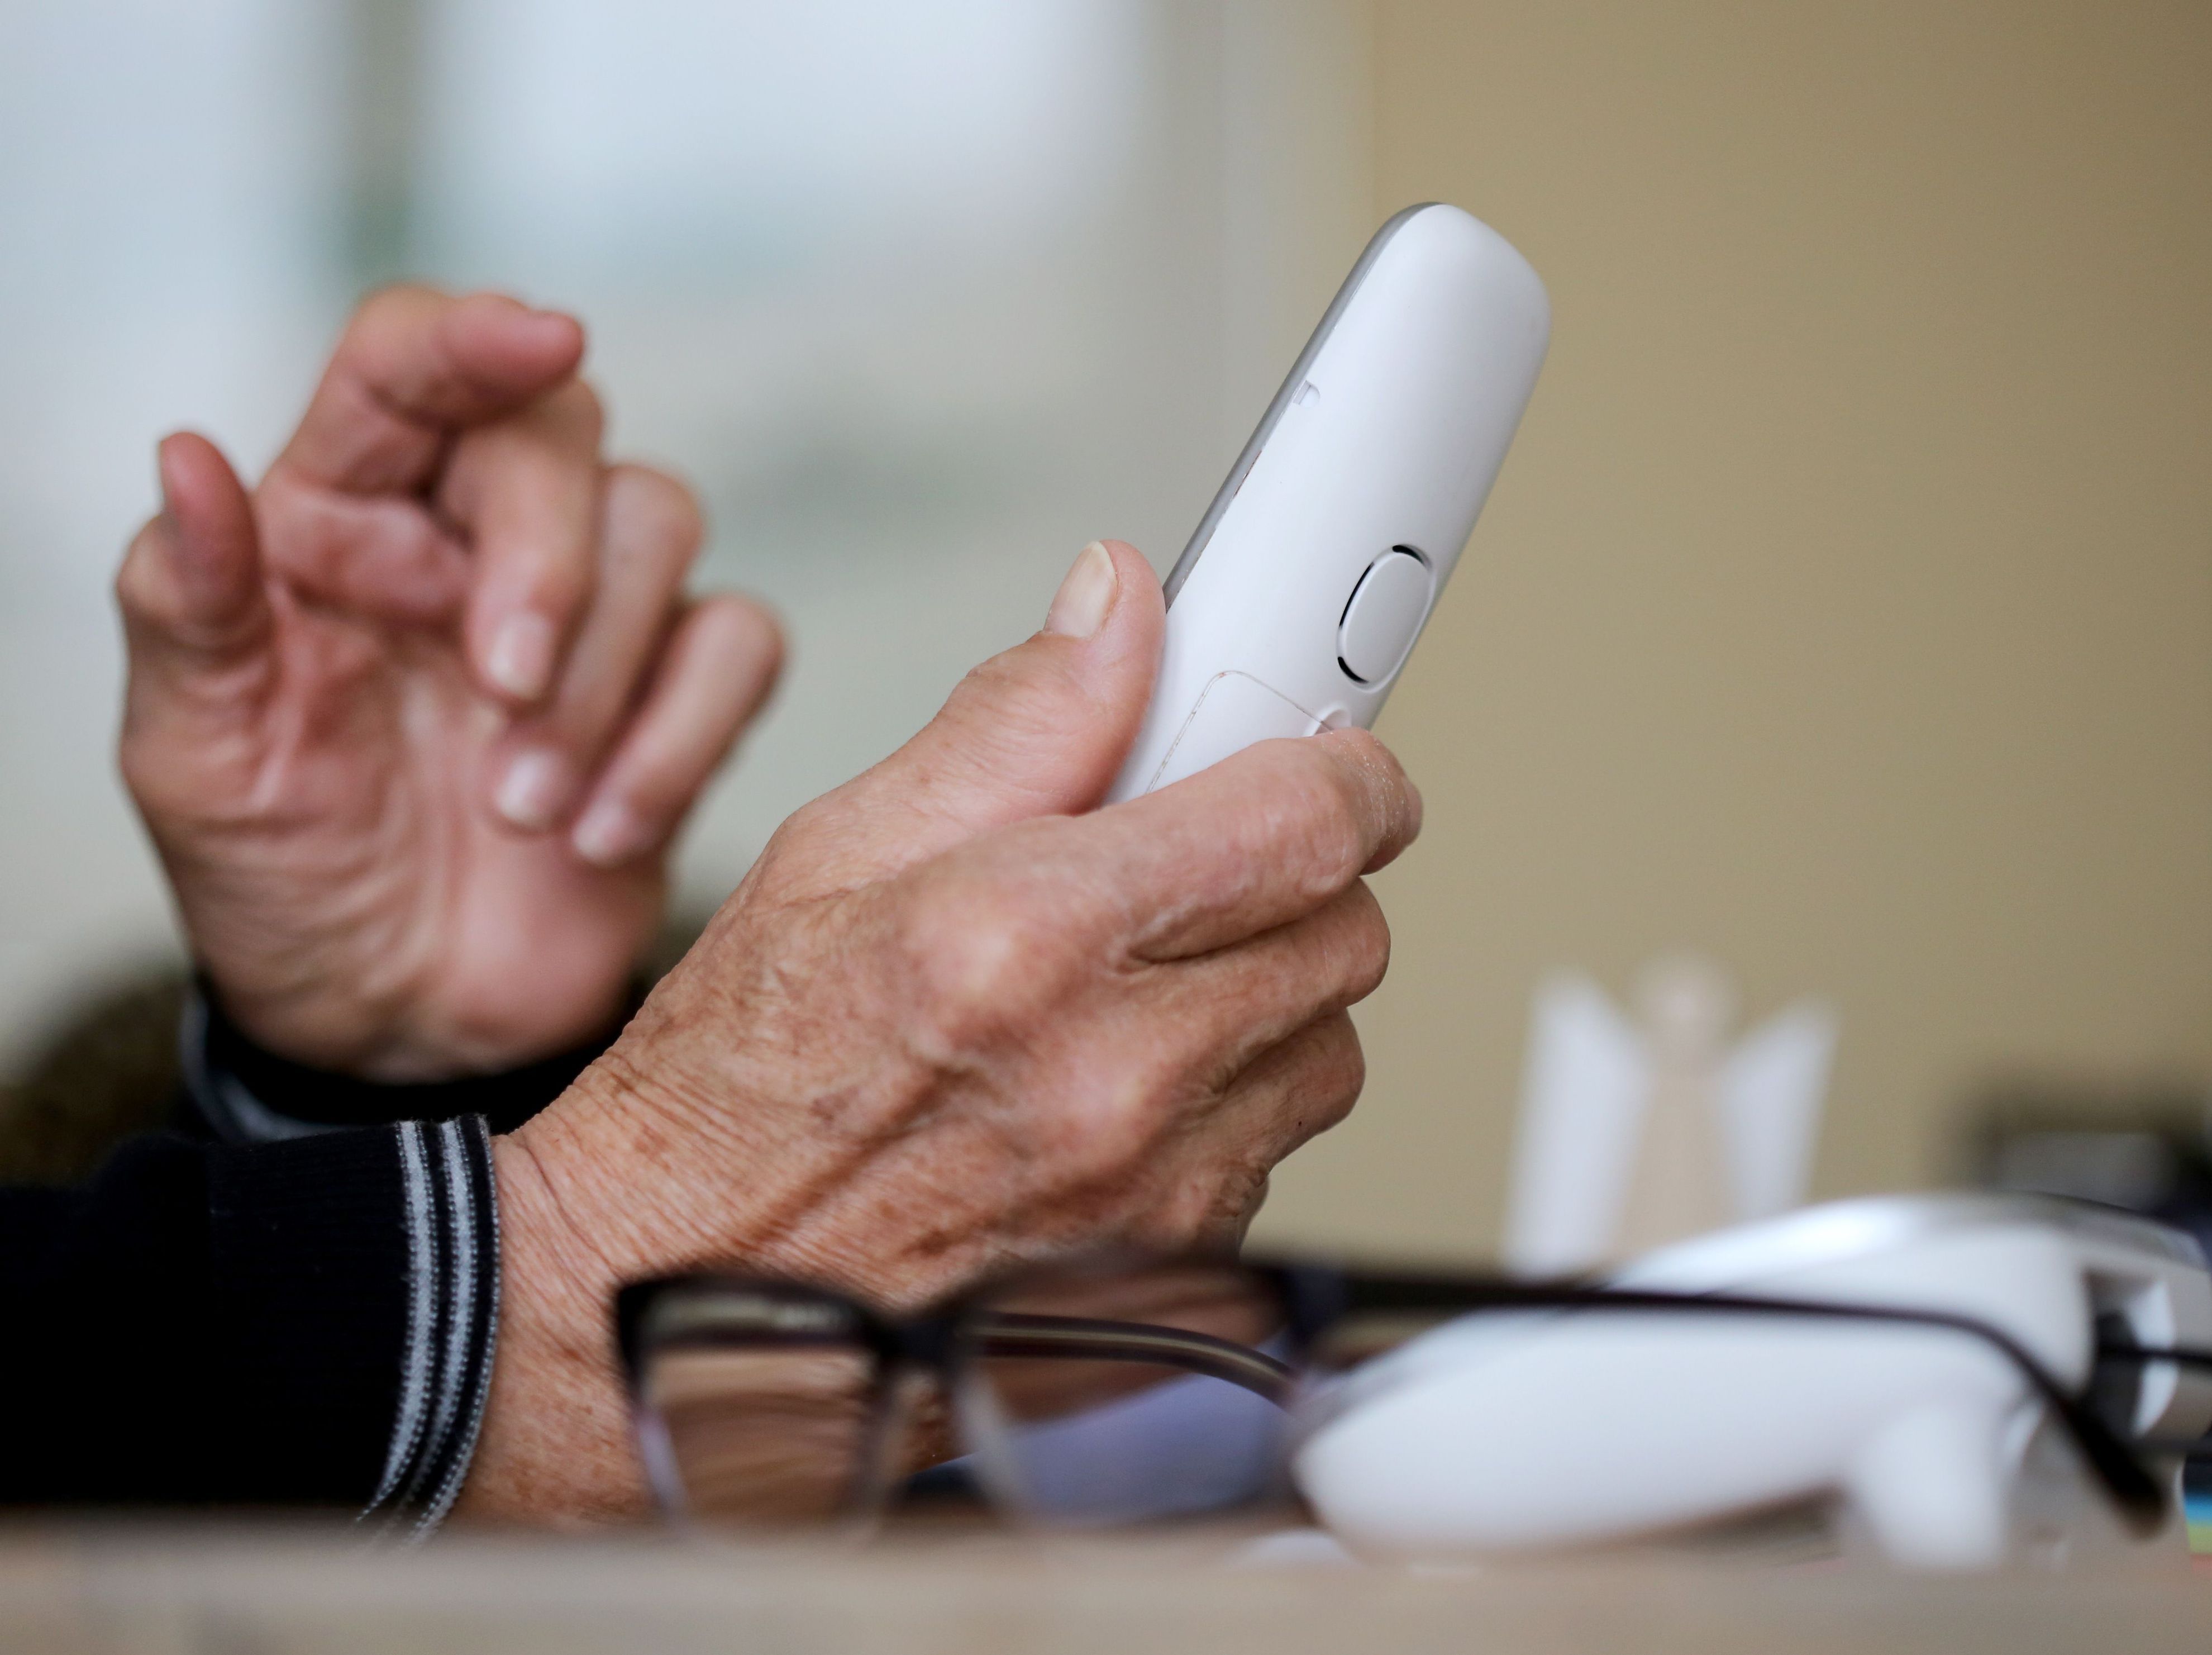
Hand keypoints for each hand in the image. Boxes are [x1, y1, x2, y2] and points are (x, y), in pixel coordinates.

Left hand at [116, 290, 782, 1079]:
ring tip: (524, 810)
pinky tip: (602, 835)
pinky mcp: (675, 694)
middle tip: (501, 690)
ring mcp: (588, 613)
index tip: (540, 336)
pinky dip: (683, 739)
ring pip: (661, 523)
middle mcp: (469, 538)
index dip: (473, 334)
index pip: (406, 365)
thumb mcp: (195, 754)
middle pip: (561, 432)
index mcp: (339, 518)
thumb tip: (183, 456)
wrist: (393, 1025)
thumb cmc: (284, 877)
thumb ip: (188, 602)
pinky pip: (738, 645)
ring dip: (605, 677)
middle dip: (549, 559)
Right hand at [458, 540, 1420, 1519]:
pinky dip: (1229, 1104)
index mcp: (1030, 938)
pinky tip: (1117, 1088)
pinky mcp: (1172, 1272)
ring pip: (1325, 1047)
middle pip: (1346, 932)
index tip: (1328, 760)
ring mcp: (1155, 1192)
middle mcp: (1115, 1076)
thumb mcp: (836, 850)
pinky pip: (1274, 1150)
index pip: (1307, 822)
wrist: (685, 1291)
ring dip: (1267, 996)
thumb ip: (1013, 720)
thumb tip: (1119, 611)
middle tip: (1197, 863)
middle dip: (1294, 878)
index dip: (1345, 773)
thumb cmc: (738, 1086)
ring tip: (1139, 983)